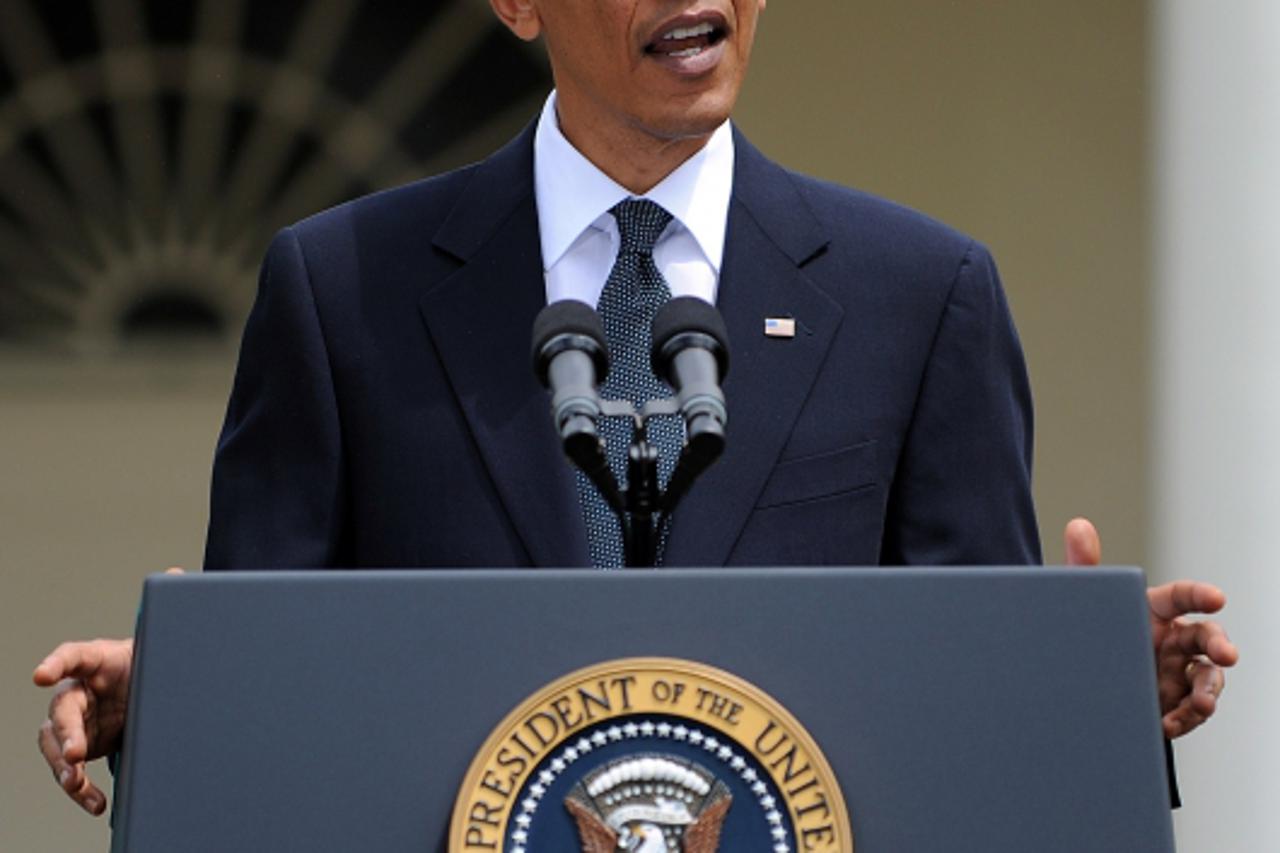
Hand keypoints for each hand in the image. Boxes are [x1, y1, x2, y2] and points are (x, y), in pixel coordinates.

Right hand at [33, 567, 183, 814]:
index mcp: (100, 658)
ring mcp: (79, 720)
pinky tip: (94, 802)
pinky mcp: (85, 746)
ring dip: (63, 766)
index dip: (56, 662)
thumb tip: (178, 574)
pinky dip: (80, 789)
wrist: (162, 692)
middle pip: (62, 709)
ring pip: (55, 744)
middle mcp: (82, 689)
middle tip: (75, 753)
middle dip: (65, 731)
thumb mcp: (162, 643)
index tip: (42, 675)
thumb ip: (167, 613)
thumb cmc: (155, 662)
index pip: (73, 655)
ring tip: (76, 783)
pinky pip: (72, 771)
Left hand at [1064, 518, 1238, 737]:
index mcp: (1155, 610)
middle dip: (1220, 645)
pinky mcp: (1172, 702)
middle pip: (1207, 637)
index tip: (1216, 597)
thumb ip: (1083, 565)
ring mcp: (1176, 672)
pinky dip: (1186, 718)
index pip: (1182, 596)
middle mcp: (1172, 639)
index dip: (1200, 595)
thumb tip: (1078, 525)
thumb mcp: (1083, 601)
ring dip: (1209, 691)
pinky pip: (1190, 710)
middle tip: (1226, 655)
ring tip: (1202, 705)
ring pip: (1207, 677)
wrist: (1075, 681)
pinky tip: (1170, 724)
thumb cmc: (1088, 631)